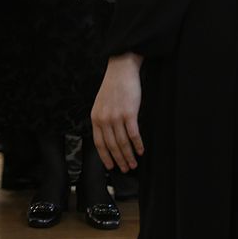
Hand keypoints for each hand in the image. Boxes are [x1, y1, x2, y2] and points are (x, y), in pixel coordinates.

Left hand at [91, 53, 144, 172]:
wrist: (121, 69)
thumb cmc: (113, 85)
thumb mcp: (101, 103)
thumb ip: (102, 119)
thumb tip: (109, 137)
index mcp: (96, 117)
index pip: (99, 143)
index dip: (106, 157)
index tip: (111, 166)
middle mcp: (104, 119)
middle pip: (112, 146)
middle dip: (119, 160)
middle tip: (125, 168)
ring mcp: (116, 117)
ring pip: (123, 143)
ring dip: (129, 155)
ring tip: (134, 162)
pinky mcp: (129, 113)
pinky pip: (133, 134)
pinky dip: (138, 144)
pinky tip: (141, 150)